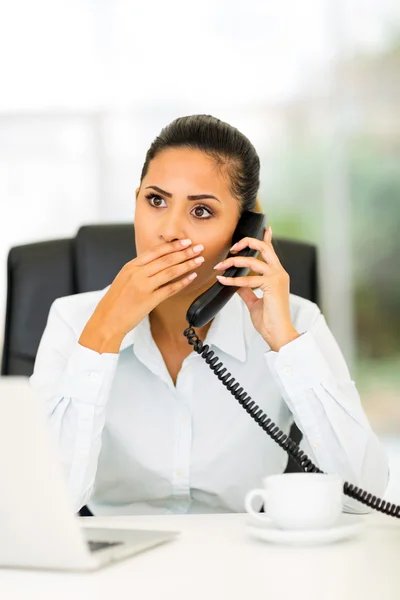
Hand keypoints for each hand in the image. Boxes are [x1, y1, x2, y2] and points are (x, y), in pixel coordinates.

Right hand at [79, 239, 204, 351]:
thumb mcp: (124, 279)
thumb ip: (139, 270)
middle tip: (198, 247)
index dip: (172, 245)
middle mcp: (137, 274)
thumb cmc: (115, 302)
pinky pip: (170, 289)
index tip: (185, 241)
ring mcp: (143, 286)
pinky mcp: (149, 300)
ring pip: (170, 271)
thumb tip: (156, 264)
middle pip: (165, 259)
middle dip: (184, 252)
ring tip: (199, 260)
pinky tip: (192, 277)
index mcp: (130, 267)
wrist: (106, 320)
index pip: (155, 251)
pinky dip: (182, 282)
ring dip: (187, 264)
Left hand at [213, 226, 300, 350]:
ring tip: (220, 266)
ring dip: (233, 262)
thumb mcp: (254, 301)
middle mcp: (279, 273)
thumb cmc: (270, 320)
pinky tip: (222, 279)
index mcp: (277, 275)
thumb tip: (236, 283)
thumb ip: (246, 290)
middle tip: (232, 248)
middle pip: (264, 248)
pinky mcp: (272, 285)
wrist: (278, 333)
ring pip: (252, 260)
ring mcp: (277, 278)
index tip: (265, 228)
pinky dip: (232, 280)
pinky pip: (248, 279)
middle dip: (246, 243)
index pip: (271, 252)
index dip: (267, 238)